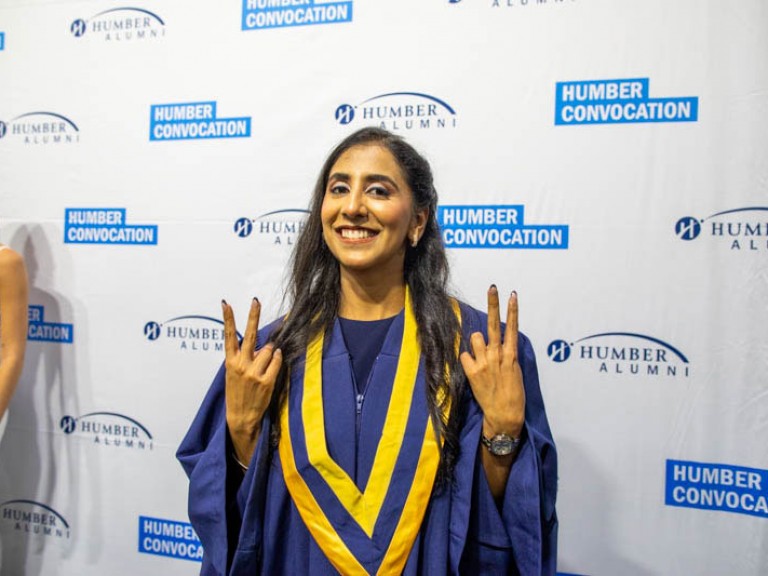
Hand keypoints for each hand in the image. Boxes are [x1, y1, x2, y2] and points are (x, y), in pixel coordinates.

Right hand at [223, 298, 281, 467]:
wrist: (240, 417)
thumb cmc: (238, 393)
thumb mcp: (233, 374)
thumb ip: (244, 358)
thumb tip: (261, 346)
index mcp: (230, 362)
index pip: (228, 336)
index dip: (228, 319)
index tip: (226, 303)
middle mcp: (241, 365)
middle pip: (249, 335)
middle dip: (252, 316)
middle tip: (255, 301)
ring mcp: (254, 373)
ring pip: (269, 350)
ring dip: (271, 352)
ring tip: (264, 364)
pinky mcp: (266, 381)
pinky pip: (276, 362)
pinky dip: (278, 359)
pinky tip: (274, 362)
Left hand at [460, 286, 525, 441]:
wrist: (505, 415)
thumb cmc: (512, 395)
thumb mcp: (515, 371)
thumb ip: (506, 355)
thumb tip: (499, 343)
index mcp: (511, 355)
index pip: (512, 327)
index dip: (512, 310)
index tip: (512, 294)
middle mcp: (498, 355)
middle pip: (494, 324)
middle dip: (493, 304)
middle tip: (493, 288)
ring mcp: (485, 362)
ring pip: (475, 338)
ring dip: (476, 344)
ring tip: (481, 358)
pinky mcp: (473, 371)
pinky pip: (464, 355)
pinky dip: (467, 360)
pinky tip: (474, 370)